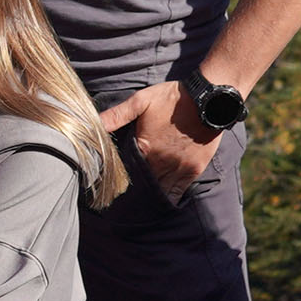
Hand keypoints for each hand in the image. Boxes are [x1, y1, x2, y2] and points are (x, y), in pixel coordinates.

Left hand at [102, 81, 214, 201]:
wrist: (207, 100)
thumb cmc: (172, 98)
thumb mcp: (140, 101)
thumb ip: (116, 115)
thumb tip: (93, 123)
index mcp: (144, 148)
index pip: (126, 170)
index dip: (119, 177)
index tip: (111, 185)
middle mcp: (160, 162)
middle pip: (142, 182)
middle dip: (134, 188)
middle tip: (125, 199)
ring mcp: (178, 168)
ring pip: (159, 190)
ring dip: (150, 194)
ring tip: (141, 202)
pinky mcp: (193, 170)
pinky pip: (178, 191)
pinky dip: (169, 197)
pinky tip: (161, 202)